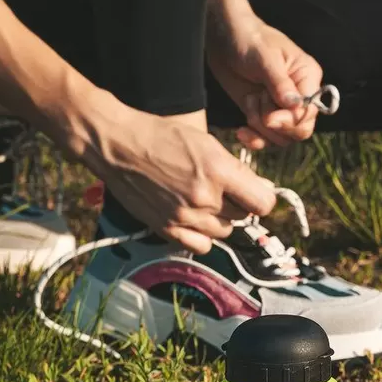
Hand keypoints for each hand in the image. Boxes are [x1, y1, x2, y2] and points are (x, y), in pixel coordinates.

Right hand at [71, 90, 276, 253]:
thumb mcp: (205, 141)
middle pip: (243, 217)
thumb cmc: (160, 135)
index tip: (253, 192)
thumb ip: (234, 169)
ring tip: (202, 201)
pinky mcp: (167, 229)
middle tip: (220, 189)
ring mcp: (185, 216)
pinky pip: (202, 246)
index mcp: (218, 170)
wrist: (117, 144)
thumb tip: (262, 189)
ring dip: (219, 220)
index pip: (263, 203)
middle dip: (237, 205)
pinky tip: (193, 218)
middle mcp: (204, 197)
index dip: (262, 197)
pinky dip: (202, 236)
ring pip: (224, 232)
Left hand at [206, 13, 323, 149]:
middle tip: (259, 114)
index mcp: (307, 78)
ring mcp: (280, 108)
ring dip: (261, 127)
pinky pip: (265, 139)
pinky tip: (241, 131)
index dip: (291, 120)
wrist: (225, 40)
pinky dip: (254, 139)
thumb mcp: (265, 58)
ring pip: (281, 137)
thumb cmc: (249, 40)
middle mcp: (299, 96)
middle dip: (277, 126)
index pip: (311, 112)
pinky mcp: (262, 115)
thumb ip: (279, 83)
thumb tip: (295, 105)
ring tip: (250, 102)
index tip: (270, 117)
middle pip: (300, 130)